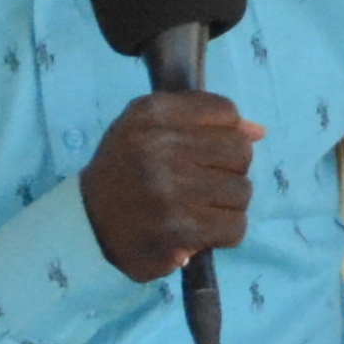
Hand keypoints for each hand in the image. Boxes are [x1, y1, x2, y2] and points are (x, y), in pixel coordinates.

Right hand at [82, 88, 257, 286]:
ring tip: (199, 207)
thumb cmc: (126, 168)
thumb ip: (202, 118)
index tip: (201, 149)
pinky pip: (235, 226)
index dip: (222, 133)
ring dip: (226, 203)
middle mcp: (160, 148)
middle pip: (240, 152)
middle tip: (201, 182)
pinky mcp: (179, 231)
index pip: (226, 112)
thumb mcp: (148, 126)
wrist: (86, 222)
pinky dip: (224, 231)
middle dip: (228, 169)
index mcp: (152, 113)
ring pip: (242, 191)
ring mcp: (169, 192)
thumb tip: (258, 131)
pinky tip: (202, 229)